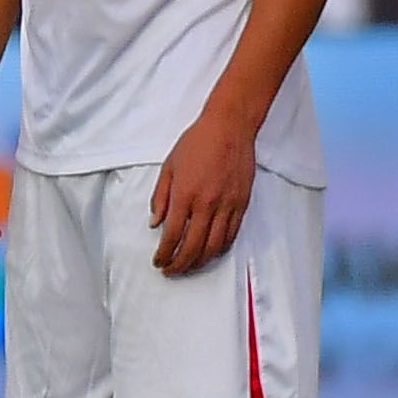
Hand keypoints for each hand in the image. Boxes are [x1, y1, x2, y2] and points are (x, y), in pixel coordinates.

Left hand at [150, 105, 256, 276]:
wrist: (229, 127)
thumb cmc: (197, 142)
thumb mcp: (169, 166)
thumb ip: (160, 197)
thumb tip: (155, 223)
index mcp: (185, 194)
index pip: (172, 235)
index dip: (164, 254)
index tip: (158, 261)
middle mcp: (206, 204)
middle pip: (192, 247)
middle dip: (179, 264)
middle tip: (171, 270)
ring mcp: (227, 206)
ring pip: (213, 246)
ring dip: (199, 262)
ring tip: (189, 266)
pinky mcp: (242, 204)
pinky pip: (231, 235)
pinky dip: (219, 249)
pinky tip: (210, 252)